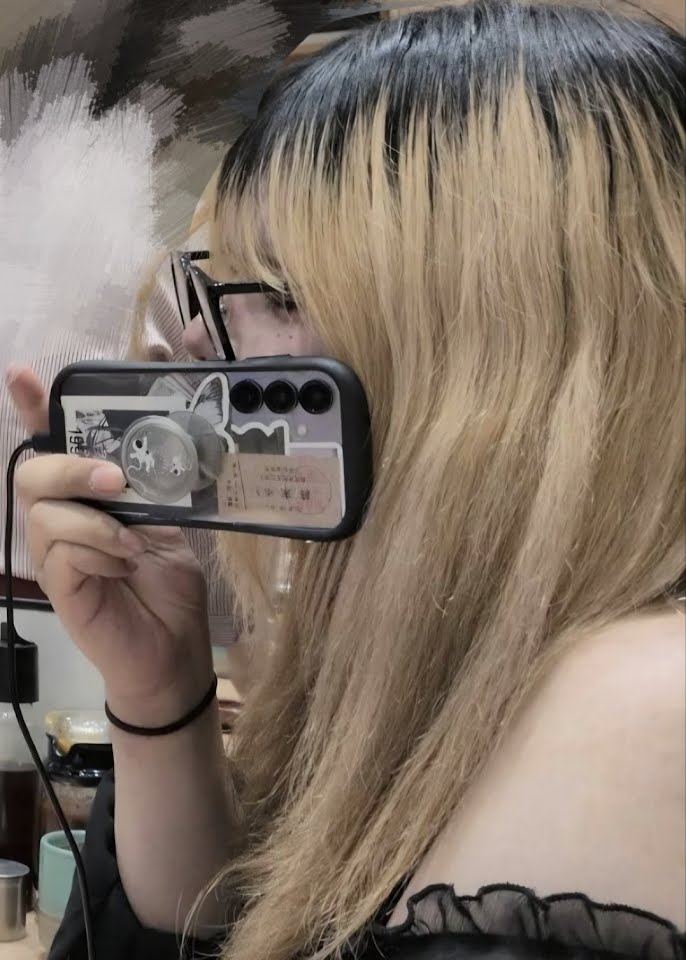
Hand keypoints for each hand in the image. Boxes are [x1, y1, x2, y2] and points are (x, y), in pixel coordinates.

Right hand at [7, 367, 213, 725]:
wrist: (175, 654)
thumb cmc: (170, 593)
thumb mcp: (167, 532)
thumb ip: (149, 497)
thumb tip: (144, 458)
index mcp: (91, 501)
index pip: (54, 450)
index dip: (34, 412)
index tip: (22, 376)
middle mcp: (65, 521)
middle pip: (32, 473)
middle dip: (70, 467)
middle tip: (116, 481)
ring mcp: (57, 555)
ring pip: (43, 513)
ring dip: (94, 520)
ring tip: (133, 544)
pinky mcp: (60, 587)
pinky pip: (58, 553)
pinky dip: (96, 550)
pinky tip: (124, 566)